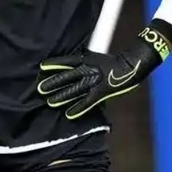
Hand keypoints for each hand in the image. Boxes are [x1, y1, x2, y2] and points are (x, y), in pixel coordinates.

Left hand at [38, 23, 171, 119]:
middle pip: (67, 77)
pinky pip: (87, 101)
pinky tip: (68, 114)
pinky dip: (78, 108)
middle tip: (40, 89)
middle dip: (53, 83)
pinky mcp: (101, 92)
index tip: (41, 67)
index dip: (54, 63)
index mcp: (86, 59)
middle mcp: (88, 69)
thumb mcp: (93, 57)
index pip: (67, 61)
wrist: (131, 65)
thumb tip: (69, 64)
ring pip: (74, 90)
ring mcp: (94, 81)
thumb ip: (82, 60)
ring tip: (49, 102)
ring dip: (61, 96)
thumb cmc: (111, 61)